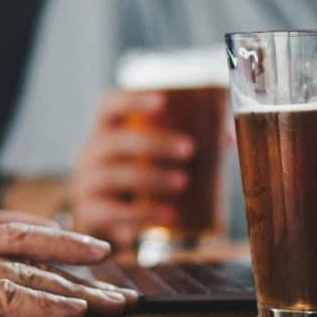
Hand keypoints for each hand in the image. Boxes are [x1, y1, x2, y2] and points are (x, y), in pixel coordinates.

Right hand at [0, 223, 137, 316]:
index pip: (3, 237)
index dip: (48, 241)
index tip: (91, 255)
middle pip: (18, 242)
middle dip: (71, 253)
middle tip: (118, 268)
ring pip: (14, 267)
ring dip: (68, 281)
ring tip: (112, 295)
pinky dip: (37, 299)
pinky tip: (71, 307)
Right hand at [72, 90, 194, 249]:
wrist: (106, 216)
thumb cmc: (137, 174)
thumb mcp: (151, 155)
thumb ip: (186, 141)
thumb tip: (229, 137)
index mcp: (105, 130)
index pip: (108, 105)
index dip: (132, 100)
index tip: (162, 100)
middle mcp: (90, 153)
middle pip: (114, 141)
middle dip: (153, 143)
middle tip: (189, 149)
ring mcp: (87, 184)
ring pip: (112, 176)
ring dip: (150, 178)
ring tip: (183, 182)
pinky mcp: (91, 213)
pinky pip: (112, 212)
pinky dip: (142, 214)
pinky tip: (168, 215)